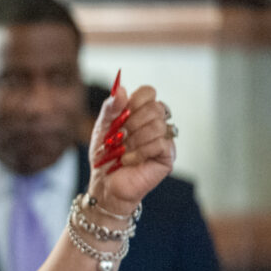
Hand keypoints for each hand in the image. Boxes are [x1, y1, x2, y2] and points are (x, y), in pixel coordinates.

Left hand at [86, 84, 174, 214]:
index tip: (121, 115)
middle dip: (132, 123)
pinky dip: (139, 152)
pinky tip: (128, 160)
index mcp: (141, 111)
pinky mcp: (168, 155)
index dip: (135, 101)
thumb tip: (121, 89)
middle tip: (119, 137)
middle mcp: (156, 122)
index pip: (148, 92)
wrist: (105, 182)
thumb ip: (110, 107)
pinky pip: (160, 143)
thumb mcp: (102, 128)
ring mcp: (165, 138)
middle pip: (155, 108)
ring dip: (134, 139)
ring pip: (158, 125)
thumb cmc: (105, 154)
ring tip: (122, 151)